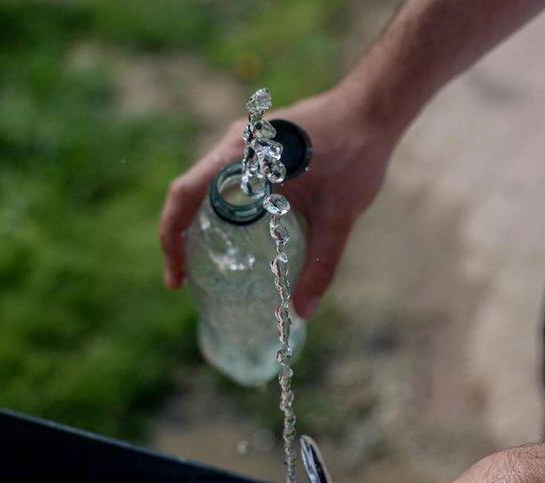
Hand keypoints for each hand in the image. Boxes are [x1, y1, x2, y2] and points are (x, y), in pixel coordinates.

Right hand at [160, 86, 399, 317]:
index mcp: (239, 157)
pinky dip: (218, 207)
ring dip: (197, 221)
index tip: (176, 276)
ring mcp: (244, 142)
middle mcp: (233, 145)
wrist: (374, 108)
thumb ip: (320, 265)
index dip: (170, 237)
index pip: (183, 195)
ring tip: (203, 259)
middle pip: (188, 193)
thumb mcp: (337, 217)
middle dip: (179, 237)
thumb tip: (303, 312)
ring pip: (204, 185)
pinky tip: (235, 231)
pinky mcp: (258, 144)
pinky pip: (224, 177)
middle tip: (185, 278)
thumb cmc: (356, 155)